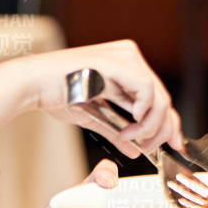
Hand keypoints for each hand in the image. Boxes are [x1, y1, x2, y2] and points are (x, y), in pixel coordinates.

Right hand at [2, 39, 183, 160]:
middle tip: (148, 148)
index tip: (173, 145)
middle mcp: (130, 57)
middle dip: (162, 130)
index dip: (170, 123)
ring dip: (150, 125)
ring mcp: (125, 57)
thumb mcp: (95, 116)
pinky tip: (131, 123)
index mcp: (126, 65)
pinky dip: (143, 112)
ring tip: (132, 139)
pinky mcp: (117, 62)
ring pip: (159, 96)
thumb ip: (117, 131)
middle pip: (164, 98)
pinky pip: (146, 89)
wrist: (34, 83)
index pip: (159, 96)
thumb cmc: (57, 94)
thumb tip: (134, 150)